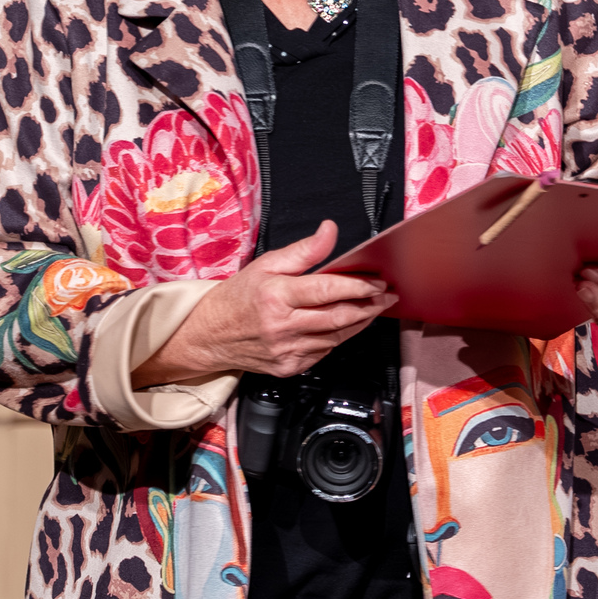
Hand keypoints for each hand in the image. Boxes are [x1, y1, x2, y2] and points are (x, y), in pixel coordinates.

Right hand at [134, 223, 395, 387]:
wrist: (210, 336)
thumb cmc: (238, 298)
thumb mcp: (266, 264)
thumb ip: (303, 251)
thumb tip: (330, 231)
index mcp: (276, 296)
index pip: (327, 291)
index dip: (358, 286)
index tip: (377, 281)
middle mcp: (282, 326)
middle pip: (339, 317)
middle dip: (369, 306)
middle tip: (387, 295)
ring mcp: (287, 351)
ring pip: (336, 337)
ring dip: (360, 322)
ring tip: (375, 307)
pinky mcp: (290, 367)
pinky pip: (325, 351)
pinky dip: (340, 337)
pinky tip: (347, 325)